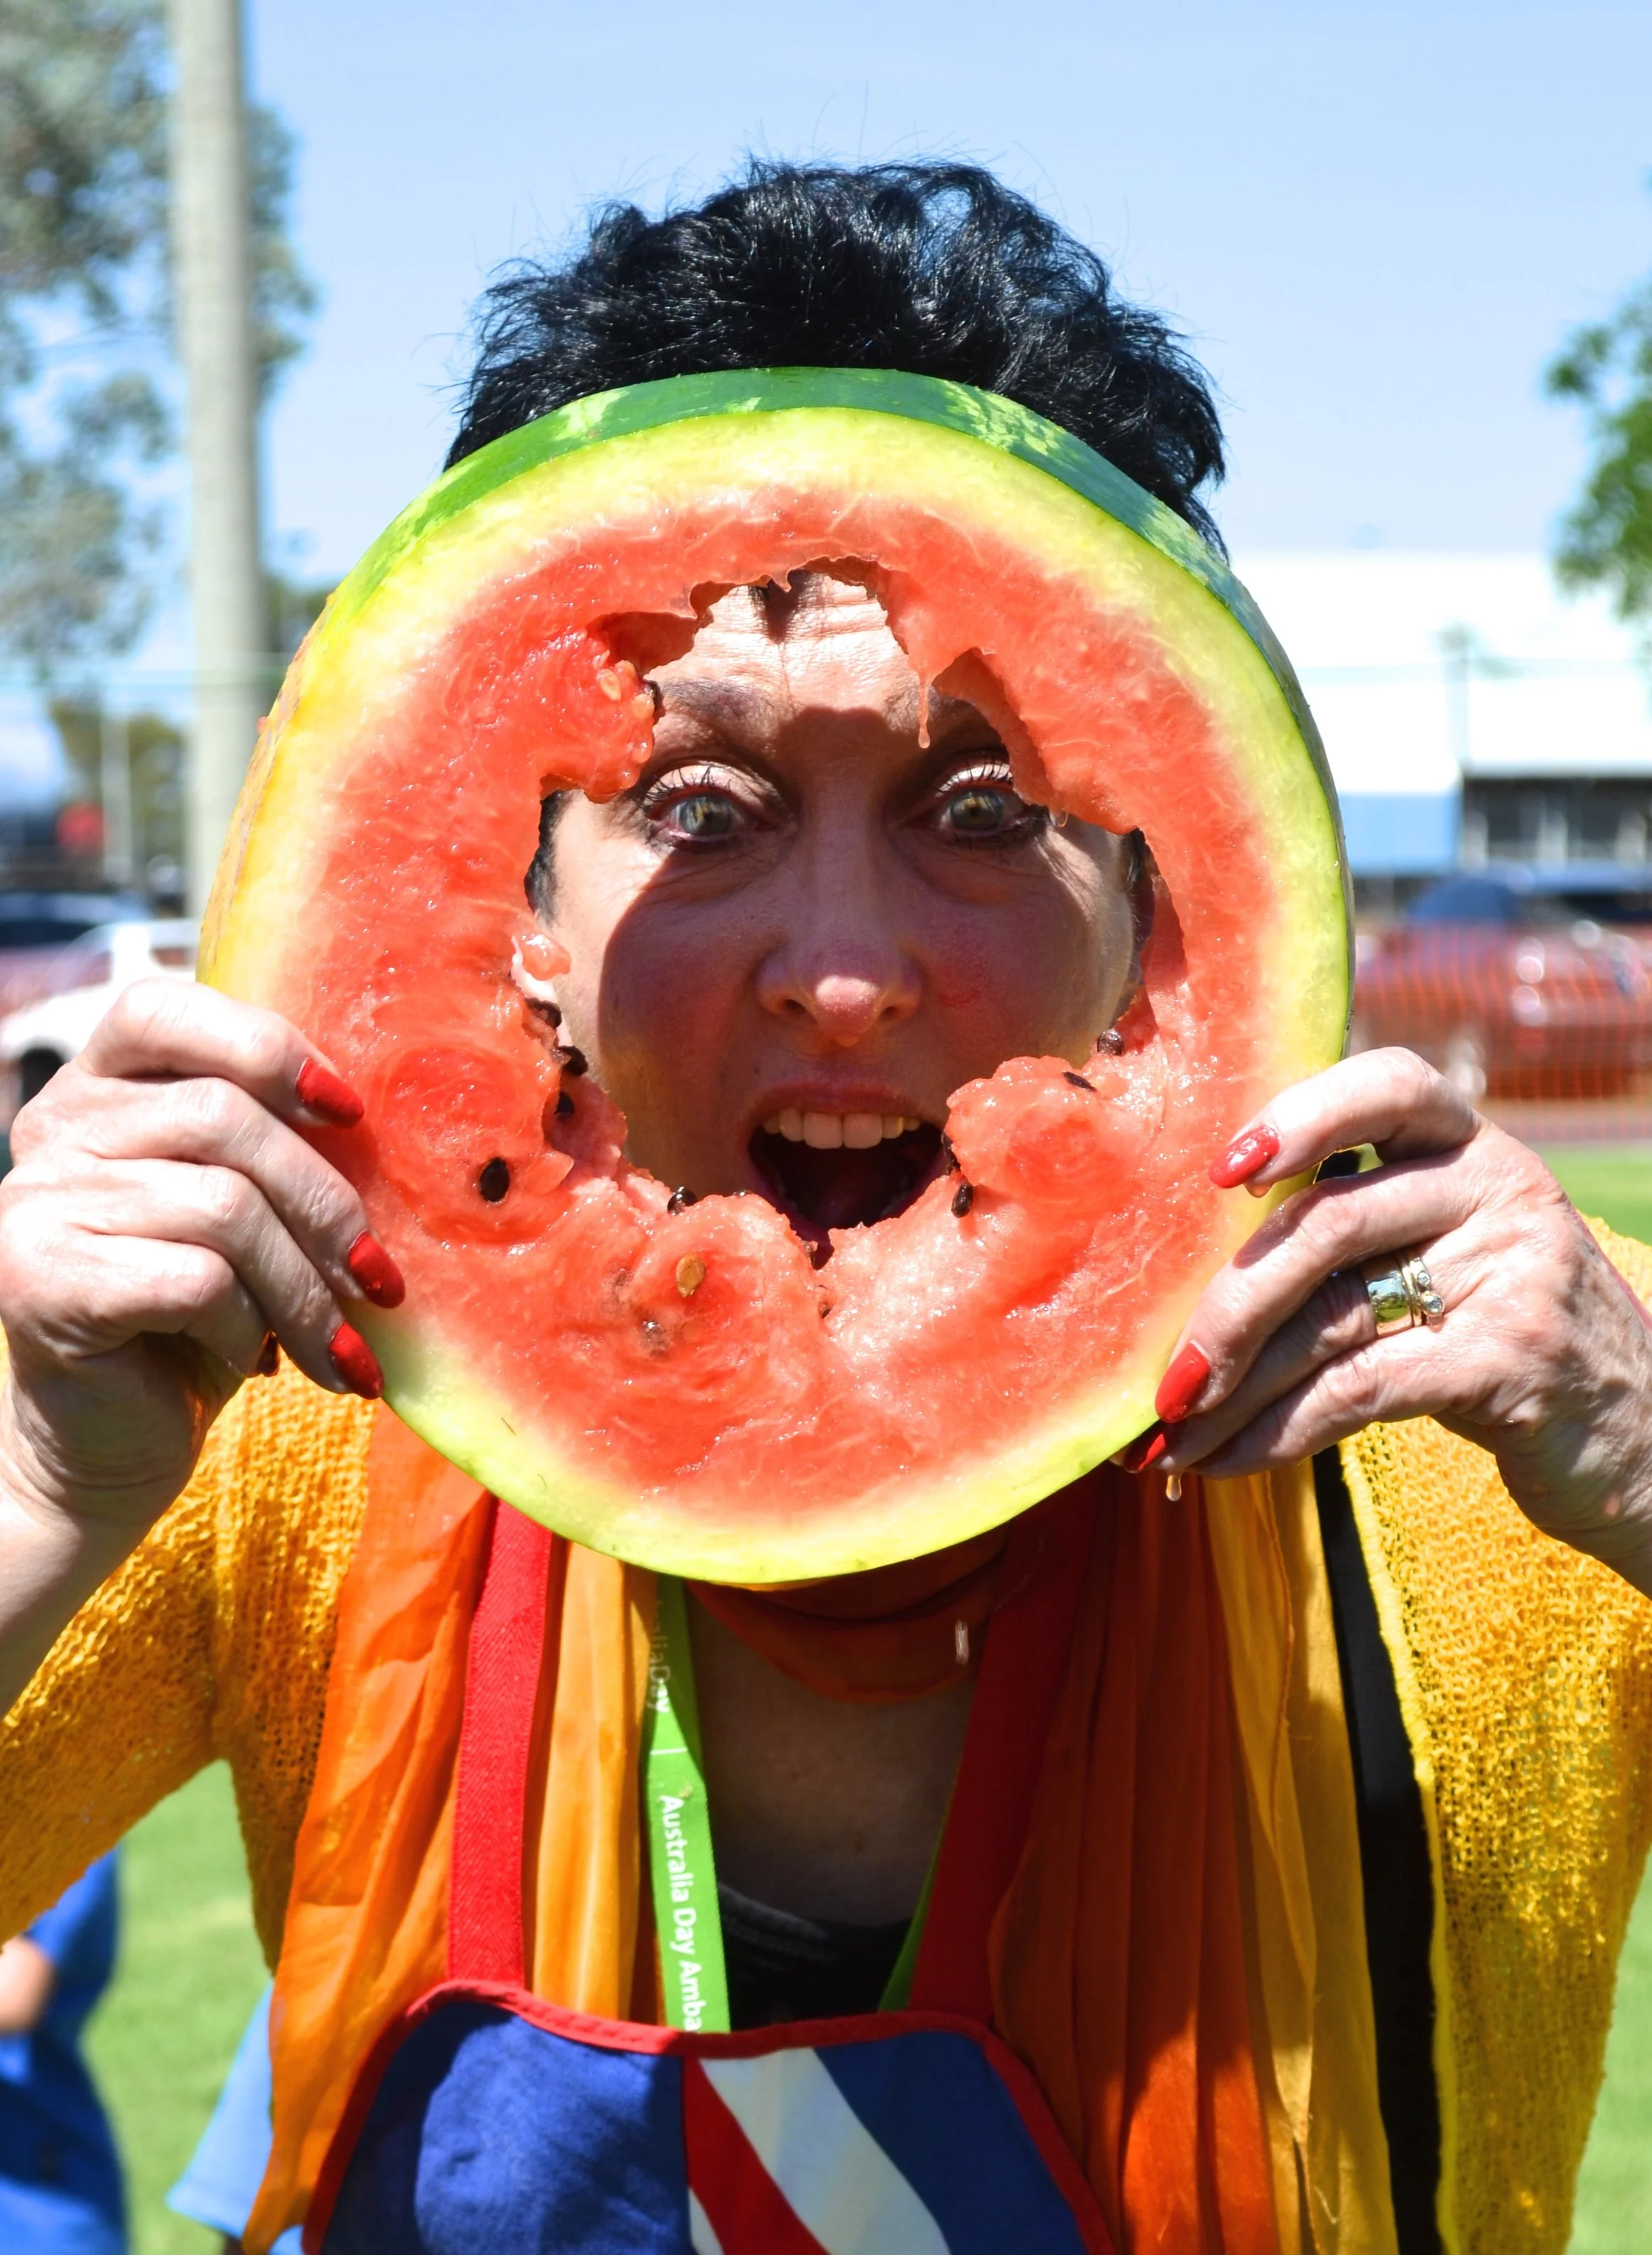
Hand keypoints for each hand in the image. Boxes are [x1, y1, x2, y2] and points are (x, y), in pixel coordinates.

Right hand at [0, 980, 400, 1709]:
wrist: (110, 1445)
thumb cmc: (196, 1320)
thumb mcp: (243, 1213)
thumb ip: (274, 1145)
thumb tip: (385, 1121)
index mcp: (97, 1087)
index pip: (159, 1008)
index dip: (265, 1045)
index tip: (348, 1111)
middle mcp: (51, 1130)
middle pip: (225, 1120)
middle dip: (326, 1206)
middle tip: (381, 1281)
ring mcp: (36, 1202)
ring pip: (224, 1208)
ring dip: (302, 1289)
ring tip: (335, 1345)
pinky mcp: (41, 1281)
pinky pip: (195, 1279)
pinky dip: (245, 1327)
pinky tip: (252, 1366)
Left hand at [1141, 1048, 1651, 1594]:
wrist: (1643, 1439)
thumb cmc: (1501, 1338)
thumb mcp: (1444, 1259)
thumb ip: (1351, 1236)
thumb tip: (1187, 1278)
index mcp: (1471, 1145)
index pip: (1388, 1085)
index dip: (1300, 1114)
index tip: (1223, 1173)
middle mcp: (1495, 1189)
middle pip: (1326, 1223)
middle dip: (1225, 1309)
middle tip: (1162, 1380)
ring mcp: (1512, 1272)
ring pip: (1331, 1312)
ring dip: (1234, 1386)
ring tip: (1170, 1436)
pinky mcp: (1510, 1360)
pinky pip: (1359, 1388)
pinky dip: (1278, 1432)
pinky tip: (1227, 1463)